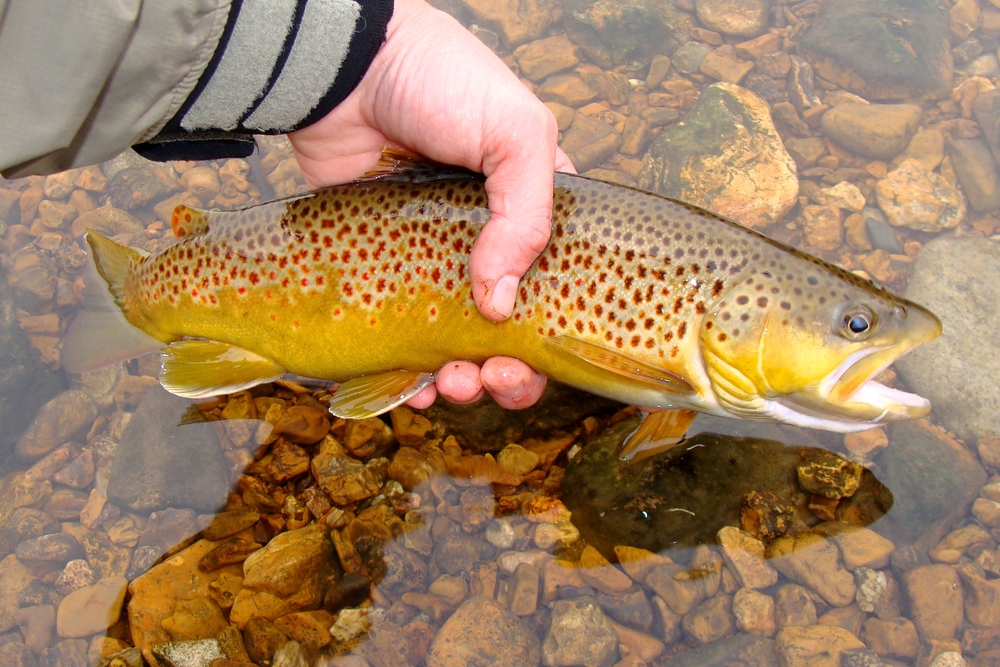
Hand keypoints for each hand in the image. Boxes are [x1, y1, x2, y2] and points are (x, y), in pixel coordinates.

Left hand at [288, 0, 573, 408]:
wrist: (348, 66)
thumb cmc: (442, 82)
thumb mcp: (515, 132)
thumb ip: (526, 216)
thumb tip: (501, 305)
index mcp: (532, 215)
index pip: (560, 293)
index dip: (554, 340)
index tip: (529, 361)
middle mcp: (488, 245)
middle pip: (510, 332)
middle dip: (507, 373)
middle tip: (489, 379)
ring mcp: (433, 260)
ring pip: (456, 343)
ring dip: (461, 380)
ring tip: (451, 385)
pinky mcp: (382, 266)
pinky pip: (400, 332)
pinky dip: (408, 369)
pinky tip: (412, 384)